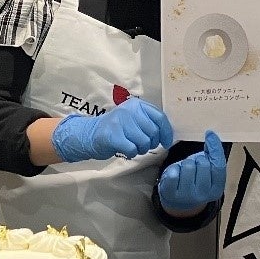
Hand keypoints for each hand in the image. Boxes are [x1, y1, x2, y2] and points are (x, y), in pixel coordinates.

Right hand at [51, 97, 173, 162]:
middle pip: (153, 132)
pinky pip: (133, 149)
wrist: (91, 134)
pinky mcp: (113, 136)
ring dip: (141, 149)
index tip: (166, 142)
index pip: (160, 117)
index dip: (166, 132)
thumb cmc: (118, 128)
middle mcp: (129, 110)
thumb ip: (149, 121)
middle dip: (152, 143)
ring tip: (133, 147)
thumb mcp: (133, 118)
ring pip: (144, 142)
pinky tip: (126, 150)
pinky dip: (132, 154)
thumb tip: (168, 134)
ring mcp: (120, 122)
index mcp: (137, 104)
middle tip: (143, 146)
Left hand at [157, 131, 225, 213]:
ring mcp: (186, 195)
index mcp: (216, 189)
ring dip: (185, 164)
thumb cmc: (194, 182)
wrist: (179, 201)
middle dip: (198, 159)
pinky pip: (174, 173)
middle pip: (203, 164)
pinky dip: (174, 169)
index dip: (215, 147)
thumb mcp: (207, 171)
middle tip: (194, 166)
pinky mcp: (171, 193)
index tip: (210, 134)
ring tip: (184, 171)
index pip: (219, 165)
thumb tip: (211, 137)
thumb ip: (213, 157)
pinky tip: (175, 175)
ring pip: (188, 166)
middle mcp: (203, 195)